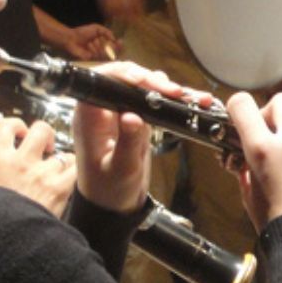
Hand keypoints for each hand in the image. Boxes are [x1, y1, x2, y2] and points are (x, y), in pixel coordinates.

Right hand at [0, 116, 75, 217]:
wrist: (6, 243)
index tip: (21, 131)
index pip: (5, 126)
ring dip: (64, 161)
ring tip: (57, 173)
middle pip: (40, 129)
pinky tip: (67, 182)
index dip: (16, 124)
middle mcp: (21, 162)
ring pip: (64, 152)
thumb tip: (6, 159)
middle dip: (46, 134)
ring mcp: (42, 173)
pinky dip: (74, 174)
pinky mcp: (59, 187)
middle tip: (45, 147)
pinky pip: (75, 169)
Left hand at [63, 23, 120, 60]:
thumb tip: (114, 39)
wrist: (72, 38)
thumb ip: (107, 32)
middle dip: (109, 46)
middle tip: (104, 41)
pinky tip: (89, 45)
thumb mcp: (97, 28)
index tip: (120, 41)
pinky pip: (98, 56)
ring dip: (99, 46)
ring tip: (91, 42)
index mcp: (104, 43)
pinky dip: (94, 49)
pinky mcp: (91, 60)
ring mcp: (97, 56)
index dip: (119, 46)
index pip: (115, 47)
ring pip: (105, 54)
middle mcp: (102, 50)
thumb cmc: (83, 32)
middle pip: (112, 52)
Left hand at [71, 62, 201, 212]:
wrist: (116, 207)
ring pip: (143, 88)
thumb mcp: (120, 169)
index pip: (103, 80)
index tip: (150, 82)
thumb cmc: (110, 191)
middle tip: (176, 92)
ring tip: (190, 96)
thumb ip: (127, 142)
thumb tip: (132, 115)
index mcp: (89, 116)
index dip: (127, 75)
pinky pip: (154, 102)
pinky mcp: (136, 119)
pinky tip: (192, 101)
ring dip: (167, 89)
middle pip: (127, 79)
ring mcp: (121, 112)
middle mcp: (103, 108)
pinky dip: (172, 101)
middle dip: (152, 81)